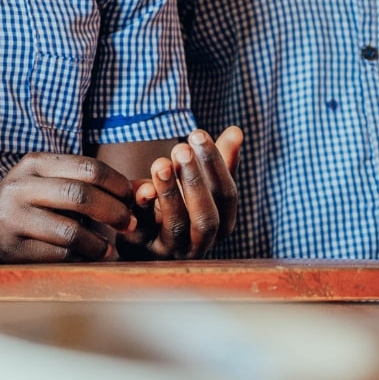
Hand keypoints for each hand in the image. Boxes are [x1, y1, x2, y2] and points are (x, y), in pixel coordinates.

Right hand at [0, 153, 137, 262]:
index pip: (88, 168)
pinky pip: (57, 255)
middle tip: (130, 225)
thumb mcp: (50, 182)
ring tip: (110, 249)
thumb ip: (88, 183)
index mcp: (36, 164)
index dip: (117, 184)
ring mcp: (15, 218)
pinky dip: (79, 258)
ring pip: (70, 230)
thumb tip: (144, 188)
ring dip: (99, 243)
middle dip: (113, 212)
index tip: (133, 199)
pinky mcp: (13, 248)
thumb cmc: (29, 203)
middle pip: (81, 195)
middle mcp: (22, 186)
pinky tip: (88, 259)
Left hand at [127, 127, 242, 258]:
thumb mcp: (201, 184)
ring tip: (161, 163)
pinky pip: (143, 230)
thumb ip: (219, 160)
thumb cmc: (181, 205)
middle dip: (195, 180)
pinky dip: (143, 208)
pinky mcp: (142, 248)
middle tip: (181, 148)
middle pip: (206, 217)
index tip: (199, 134)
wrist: (144, 238)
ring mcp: (172, 249)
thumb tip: (236, 130)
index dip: (215, 164)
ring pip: (177, 224)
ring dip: (170, 192)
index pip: (227, 196)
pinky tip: (141, 187)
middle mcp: (201, 243)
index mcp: (222, 224)